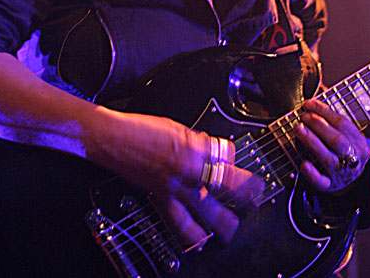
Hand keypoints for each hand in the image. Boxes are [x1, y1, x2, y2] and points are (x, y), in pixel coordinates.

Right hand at [89, 109, 262, 247]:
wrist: (114, 140)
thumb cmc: (142, 128)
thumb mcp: (178, 128)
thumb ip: (198, 142)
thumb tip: (212, 151)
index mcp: (194, 147)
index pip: (226, 157)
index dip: (235, 161)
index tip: (241, 165)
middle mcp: (187, 169)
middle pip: (223, 184)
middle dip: (242, 193)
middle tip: (255, 199)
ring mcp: (173, 186)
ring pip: (204, 207)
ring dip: (220, 220)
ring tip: (232, 230)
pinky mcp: (160, 196)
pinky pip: (178, 219)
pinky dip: (189, 232)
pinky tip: (197, 242)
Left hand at [295, 99, 369, 192]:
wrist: (354, 179)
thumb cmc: (356, 150)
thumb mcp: (368, 137)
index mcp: (362, 144)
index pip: (344, 125)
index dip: (326, 112)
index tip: (310, 103)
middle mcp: (352, 159)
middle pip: (338, 142)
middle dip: (320, 127)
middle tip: (305, 116)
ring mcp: (341, 173)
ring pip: (328, 159)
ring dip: (312, 143)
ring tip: (299, 129)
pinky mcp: (330, 186)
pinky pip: (322, 183)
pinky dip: (312, 174)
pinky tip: (303, 164)